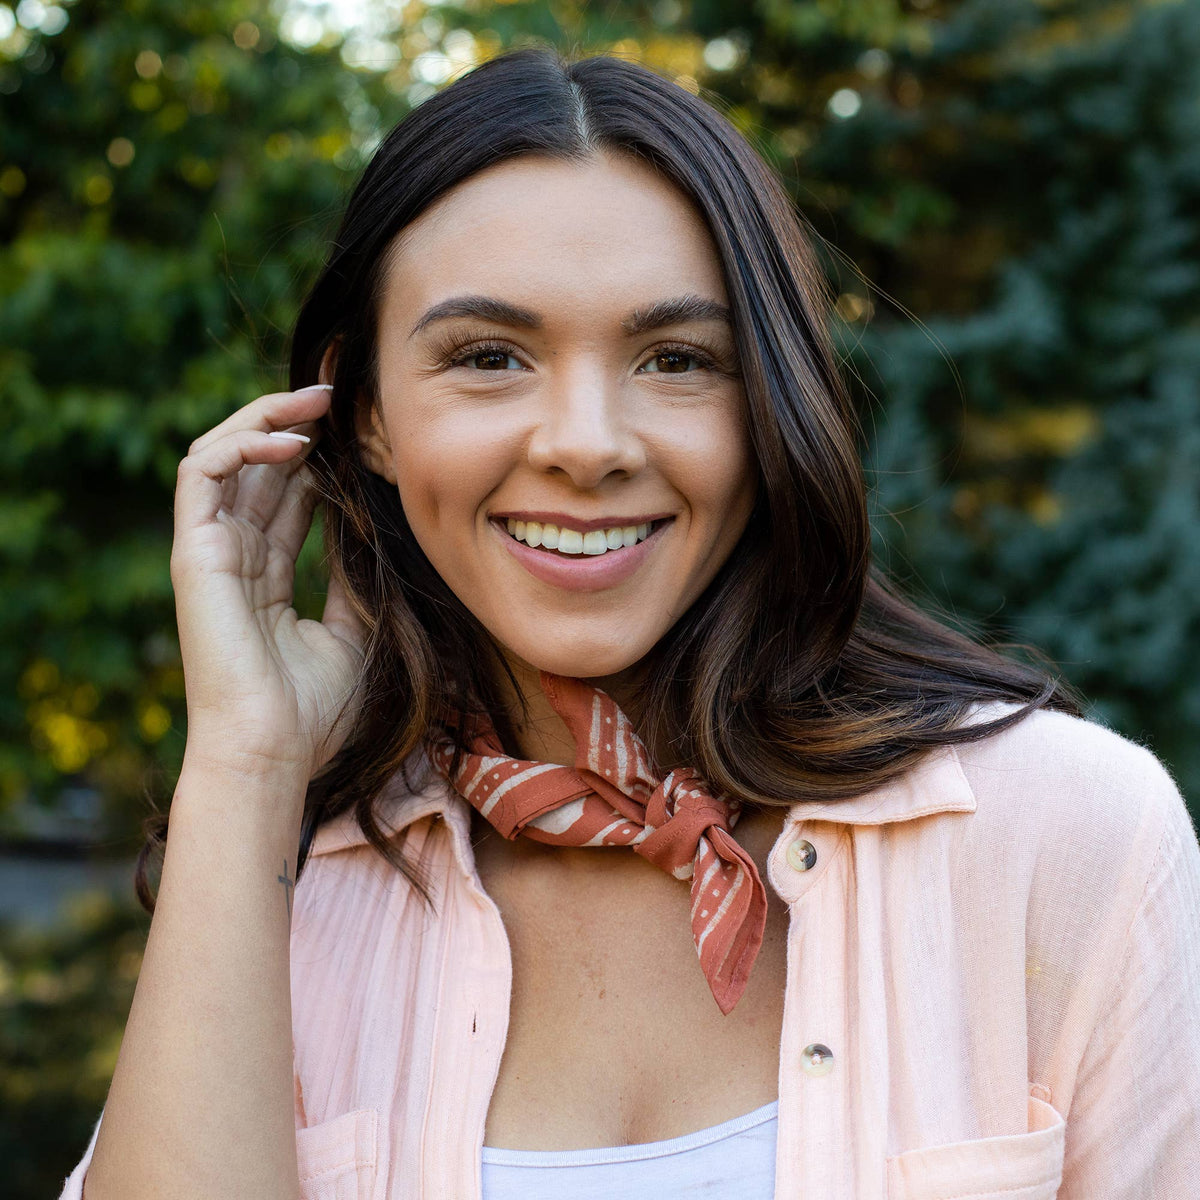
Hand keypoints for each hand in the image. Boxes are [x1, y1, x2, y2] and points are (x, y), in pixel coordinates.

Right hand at [170, 382, 368, 784]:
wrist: (274, 751)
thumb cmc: (313, 710)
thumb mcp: (351, 630)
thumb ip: (351, 578)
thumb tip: (369, 529)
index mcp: (263, 577)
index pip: (283, 497)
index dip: (314, 459)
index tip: (356, 435)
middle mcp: (232, 558)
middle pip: (255, 469)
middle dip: (294, 425)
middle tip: (340, 398)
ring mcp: (209, 552)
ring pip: (223, 456)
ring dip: (266, 420)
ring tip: (317, 402)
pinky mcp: (193, 552)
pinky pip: (202, 472)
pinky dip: (244, 445)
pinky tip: (295, 445)